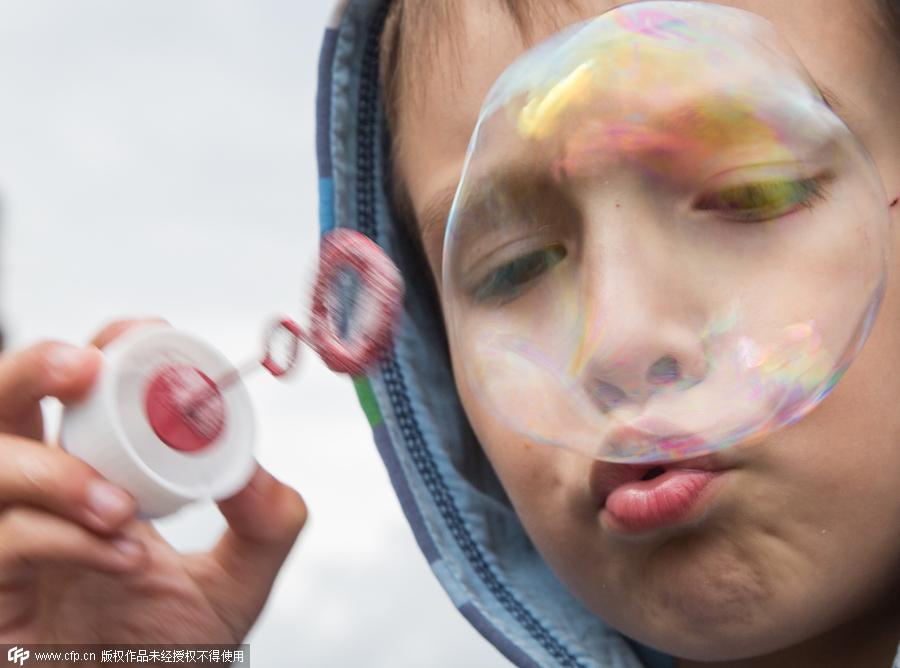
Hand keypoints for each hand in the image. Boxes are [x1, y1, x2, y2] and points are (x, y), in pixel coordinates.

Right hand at [0, 319, 307, 648]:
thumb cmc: (167, 652)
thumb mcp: (235, 581)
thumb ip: (264, 524)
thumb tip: (259, 472)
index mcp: (91, 478)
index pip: (71, 393)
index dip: (95, 351)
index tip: (143, 335)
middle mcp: (38, 501)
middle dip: (32, 371)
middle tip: (84, 369)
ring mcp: (7, 546)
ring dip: (53, 470)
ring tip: (121, 507)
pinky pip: (1, 542)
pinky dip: (64, 538)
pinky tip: (120, 558)